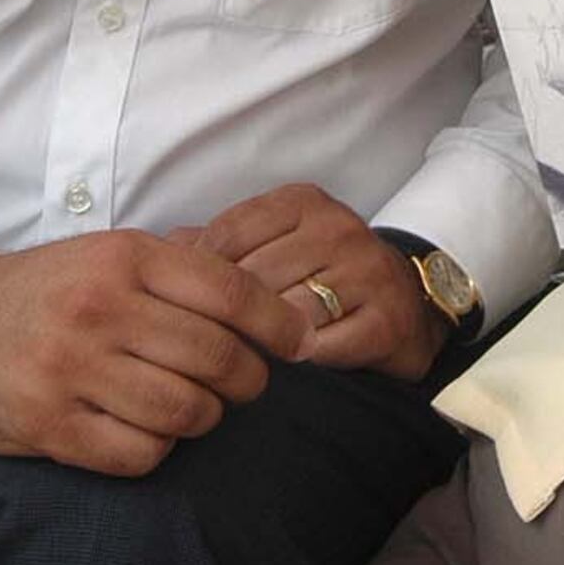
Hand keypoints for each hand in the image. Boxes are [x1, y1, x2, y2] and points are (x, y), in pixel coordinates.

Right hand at [0, 232, 308, 476]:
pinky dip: (159, 447)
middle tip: (247, 384)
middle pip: (215, 357)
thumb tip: (273, 300)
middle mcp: (99, 309)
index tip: (298, 342)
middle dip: (248, 379)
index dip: (277, 323)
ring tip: (200, 407)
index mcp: (126, 259)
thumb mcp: (115, 254)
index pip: (229, 293)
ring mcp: (70, 368)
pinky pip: (138, 452)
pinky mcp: (47, 423)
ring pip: (183, 409)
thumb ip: (185, 268)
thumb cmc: (56, 288)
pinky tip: (151, 429)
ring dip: (206, 416)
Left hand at [193, 184, 445, 381]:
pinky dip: (302, 359)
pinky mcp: (385, 318)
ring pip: (285, 315)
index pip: (228, 236)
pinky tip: (295, 362)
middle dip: (229, 317)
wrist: (406, 302)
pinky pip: (323, 346)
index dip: (200, 278)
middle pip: (253, 280)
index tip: (187, 306)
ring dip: (265, 342)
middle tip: (214, 342)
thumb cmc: (320, 274)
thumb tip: (157, 249)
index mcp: (302, 202)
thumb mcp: (273, 243)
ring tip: (253, 354)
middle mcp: (338, 228)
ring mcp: (366, 271)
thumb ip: (218, 244)